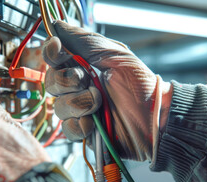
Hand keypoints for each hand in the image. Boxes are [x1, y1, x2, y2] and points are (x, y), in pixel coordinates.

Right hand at [43, 21, 171, 161]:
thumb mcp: (115, 55)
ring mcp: (80, 110)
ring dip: (78, 103)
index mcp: (83, 66)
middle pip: (51, 82)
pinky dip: (79, 125)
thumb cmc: (141, 84)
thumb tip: (57, 25)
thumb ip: (84, 41)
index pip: (54, 57)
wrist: (156, 115)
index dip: (51, 53)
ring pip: (58, 107)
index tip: (58, 49)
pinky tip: (93, 123)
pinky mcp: (84, 131)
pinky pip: (67, 129)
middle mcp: (78, 87)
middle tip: (88, 81)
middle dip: (67, 81)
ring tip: (99, 103)